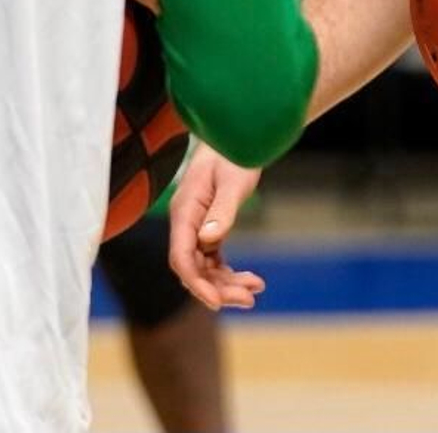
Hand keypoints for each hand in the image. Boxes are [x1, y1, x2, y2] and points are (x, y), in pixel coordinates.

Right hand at [168, 144, 264, 310]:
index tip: (217, 302)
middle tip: (249, 299)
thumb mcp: (233, 181)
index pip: (181, 257)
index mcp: (184, 211)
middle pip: (193, 268)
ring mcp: (196, 226)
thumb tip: (208, 239)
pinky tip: (254, 280)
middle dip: (218, 288)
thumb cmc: (235, 154)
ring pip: (204, 267)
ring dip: (226, 283)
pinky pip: (214, 259)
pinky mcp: (209, 227)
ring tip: (256, 289)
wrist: (239, 136)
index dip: (196, 283)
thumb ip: (221, 210)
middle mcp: (186, 222)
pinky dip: (230, 272)